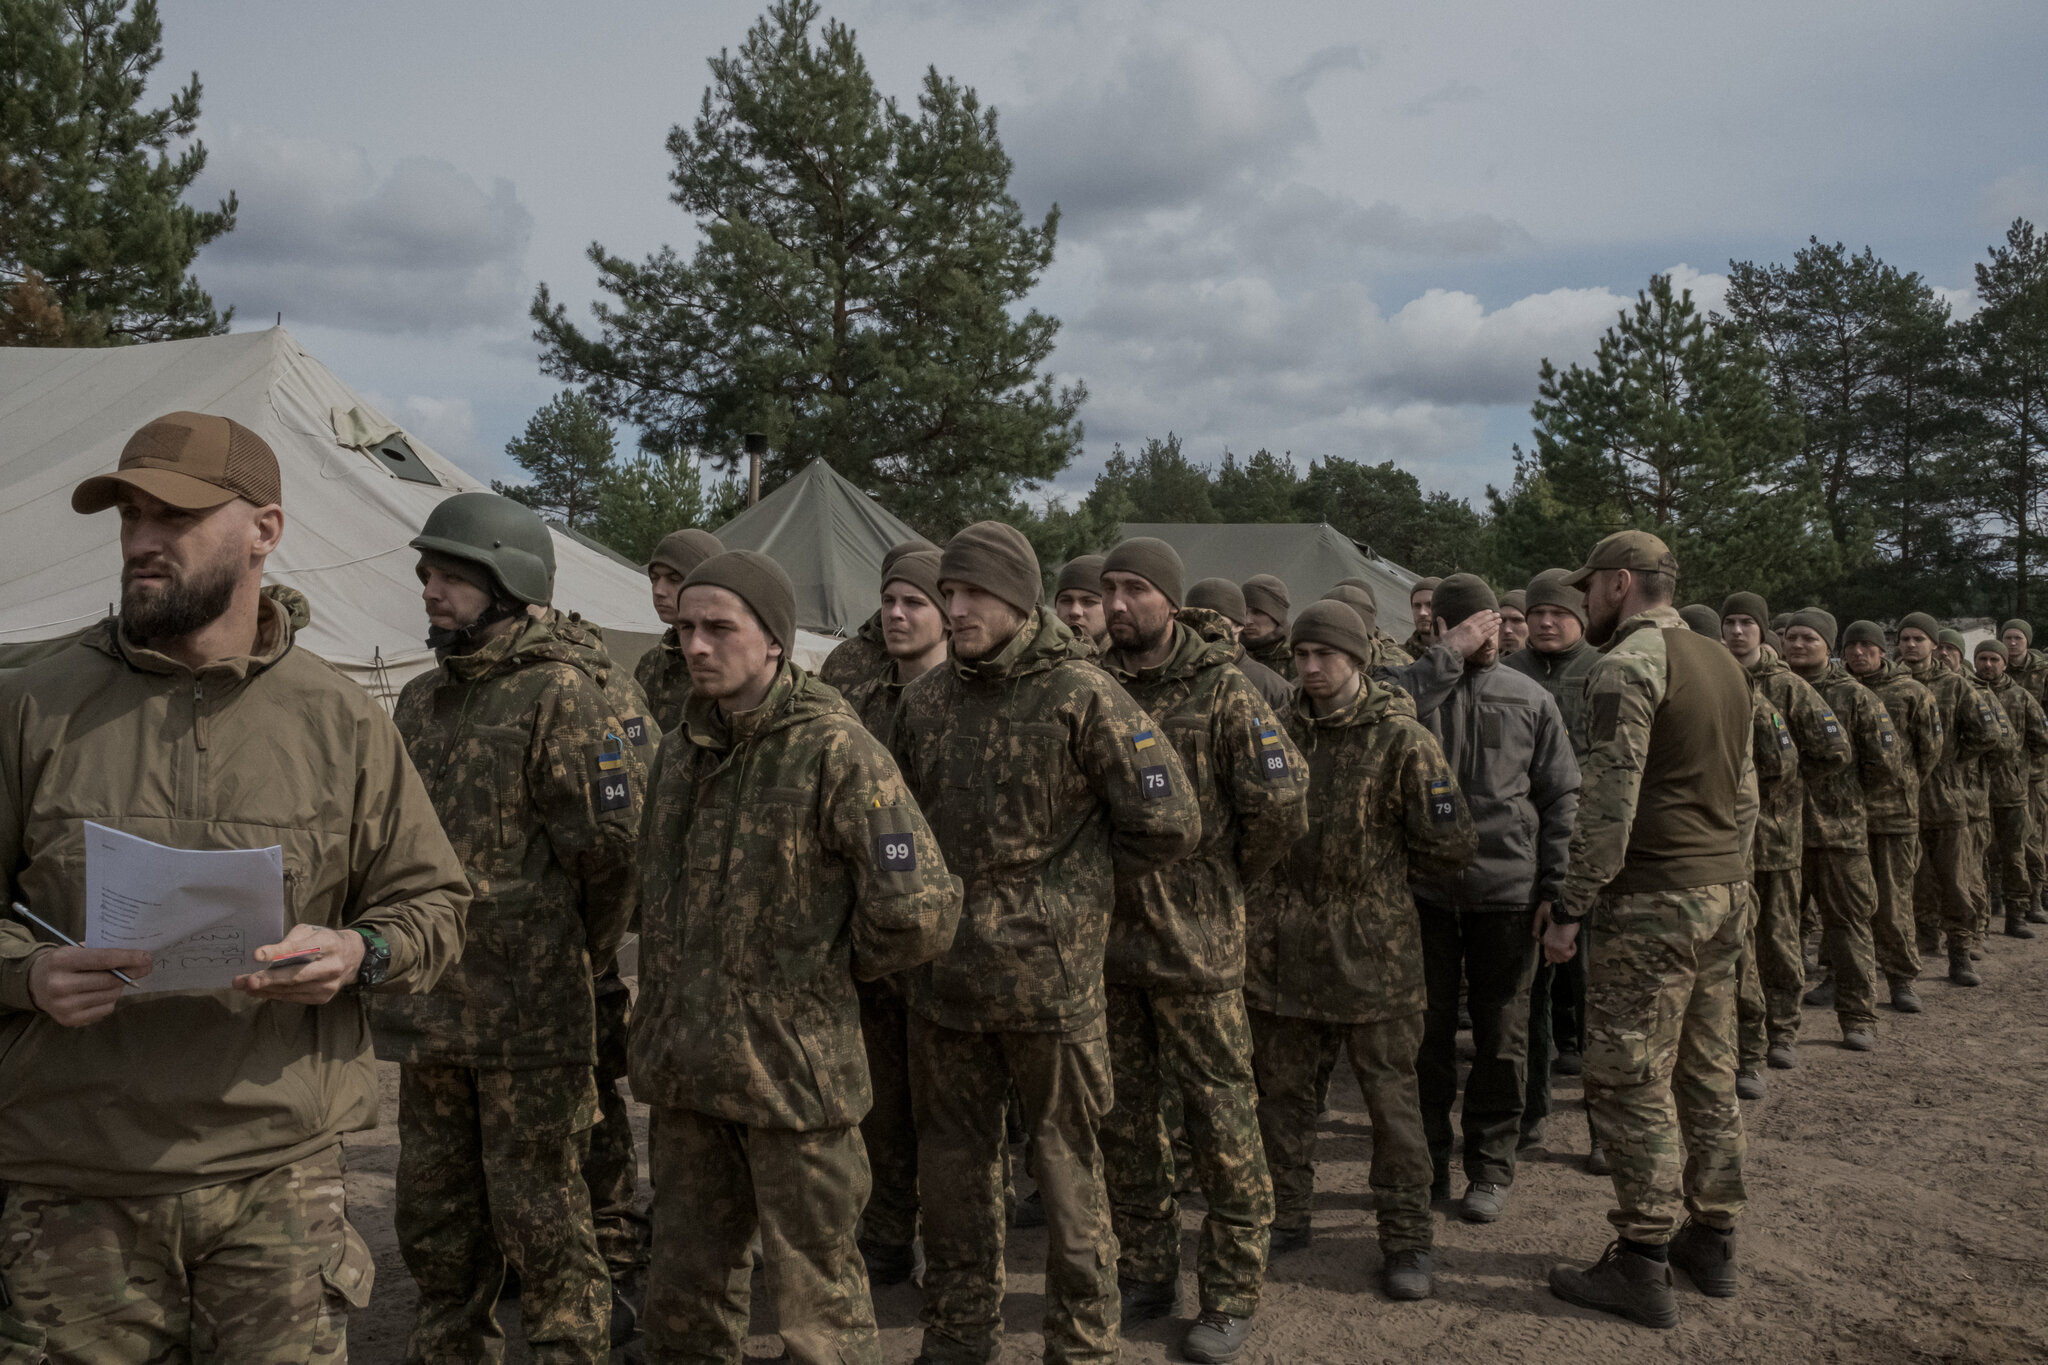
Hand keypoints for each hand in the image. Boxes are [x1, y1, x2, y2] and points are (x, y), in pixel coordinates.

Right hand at [28, 946, 153, 1026]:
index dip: (129, 958)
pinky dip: (110, 1000)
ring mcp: (64, 1005)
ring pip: (110, 995)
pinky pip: (105, 1009)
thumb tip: (137, 957)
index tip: (147, 957)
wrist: (34, 984)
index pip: (104, 959)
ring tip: (117, 979)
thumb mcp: (75, 950)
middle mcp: (60, 985)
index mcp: (62, 961)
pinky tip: (103, 993)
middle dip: (132, 972)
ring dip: (120, 986)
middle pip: (110, 980)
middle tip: (145, 966)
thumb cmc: (63, 963)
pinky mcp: (69, 1020)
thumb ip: (101, 952)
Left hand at [232, 925, 365, 1004]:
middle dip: (268, 979)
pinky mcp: (323, 997)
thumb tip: (265, 956)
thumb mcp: (310, 932)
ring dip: (265, 989)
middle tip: (246, 980)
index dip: (278, 952)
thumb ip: (291, 940)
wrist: (352, 958)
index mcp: (329, 944)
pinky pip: (293, 997)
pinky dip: (273, 995)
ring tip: (243, 986)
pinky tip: (258, 991)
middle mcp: (331, 967)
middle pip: (296, 975)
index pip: (300, 949)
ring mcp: (328, 985)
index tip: (256, 955)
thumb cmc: (324, 941)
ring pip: (291, 989)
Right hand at [1443, 610, 1501, 659]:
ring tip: (1499, 619)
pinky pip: (1488, 632)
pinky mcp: (1479, 639)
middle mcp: (1470, 626)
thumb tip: (1438, 618)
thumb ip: (1442, 625)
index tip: (1488, 611)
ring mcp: (1476, 632)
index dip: (1483, 613)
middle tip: (1497, 613)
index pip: (1475, 616)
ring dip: (1494, 621)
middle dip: (1491, 616)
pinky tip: (1497, 626)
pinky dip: (1493, 629)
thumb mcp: (1443, 632)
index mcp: (1463, 624)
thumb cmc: (1446, 643)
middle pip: (1483, 619)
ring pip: (1487, 625)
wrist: (1450, 650)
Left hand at [1539, 905, 1580, 965]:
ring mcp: (1554, 947)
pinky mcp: (1561, 948)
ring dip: (1569, 952)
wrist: (1566, 915)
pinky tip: (1572, 942)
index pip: (1546, 955)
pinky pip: (1569, 955)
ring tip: (1570, 942)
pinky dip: (1573, 950)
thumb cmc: (1565, 920)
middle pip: (1555, 960)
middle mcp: (1549, 945)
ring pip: (1563, 959)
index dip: (1550, 961)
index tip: (1546, 965)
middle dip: (1563, 956)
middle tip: (1568, 946)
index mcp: (1547, 940)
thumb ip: (1557, 939)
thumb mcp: (1558, 931)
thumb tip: (1562, 947)